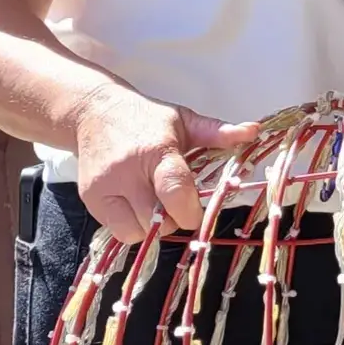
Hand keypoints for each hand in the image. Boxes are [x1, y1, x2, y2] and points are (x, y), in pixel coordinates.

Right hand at [70, 84, 256, 244]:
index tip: (196, 211)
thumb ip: (218, 132)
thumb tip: (253, 131)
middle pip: (158, 219)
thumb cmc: (145, 119)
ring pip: (138, 231)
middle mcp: (128, 171)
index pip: (175, 190)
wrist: (93, 113)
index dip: (190, 210)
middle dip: (174, 217)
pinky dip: (132, 227)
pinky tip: (137, 207)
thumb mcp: (183, 120)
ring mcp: (105, 187)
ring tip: (155, 203)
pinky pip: (118, 231)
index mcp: (157, 151)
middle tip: (175, 202)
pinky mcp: (90, 199)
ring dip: (152, 226)